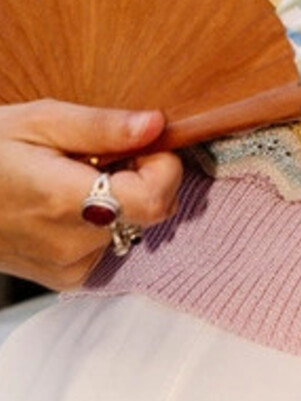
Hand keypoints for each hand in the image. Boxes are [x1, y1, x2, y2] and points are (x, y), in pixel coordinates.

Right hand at [0, 102, 182, 289]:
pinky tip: (65, 204)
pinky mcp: (63, 278)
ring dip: (121, 200)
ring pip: (132, 228)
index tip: (144, 144)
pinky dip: (101, 222)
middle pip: (151, 213)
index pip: (156, 198)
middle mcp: (71, 243)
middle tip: (104, 155)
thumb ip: (101, 126)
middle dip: (144, 178)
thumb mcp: (38, 121)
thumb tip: (154, 125)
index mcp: (66, 200)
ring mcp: (67, 266)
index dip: (163, 165)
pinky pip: (108, 246)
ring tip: (75, 178)